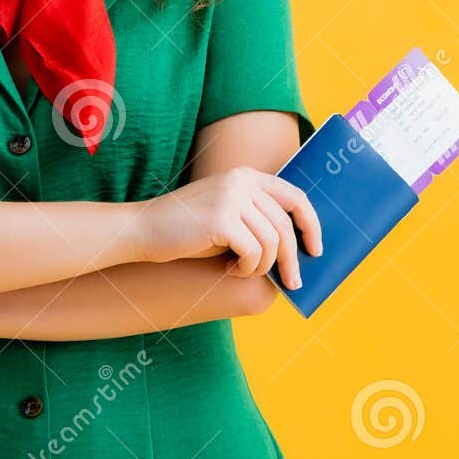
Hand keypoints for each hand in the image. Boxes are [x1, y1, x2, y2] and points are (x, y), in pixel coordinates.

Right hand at [138, 167, 322, 289]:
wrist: (143, 229)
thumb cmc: (187, 229)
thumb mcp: (226, 212)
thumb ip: (256, 216)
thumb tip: (296, 247)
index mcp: (247, 175)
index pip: (295, 196)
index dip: (311, 224)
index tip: (315, 249)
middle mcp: (242, 181)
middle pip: (285, 225)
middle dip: (291, 259)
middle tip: (292, 283)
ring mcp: (231, 198)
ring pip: (271, 242)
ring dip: (262, 266)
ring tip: (242, 270)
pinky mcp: (221, 219)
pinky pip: (253, 252)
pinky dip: (247, 268)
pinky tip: (230, 270)